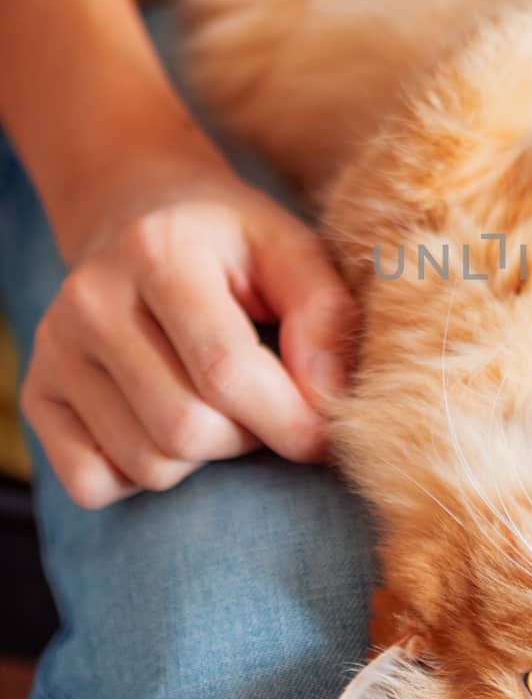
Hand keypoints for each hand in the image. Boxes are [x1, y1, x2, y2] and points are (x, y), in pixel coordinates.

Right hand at [21, 156, 357, 508]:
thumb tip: (328, 398)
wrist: (138, 215)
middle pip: (185, 429)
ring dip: (205, 456)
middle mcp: (90, 299)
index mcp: (158, 251)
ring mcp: (53, 349)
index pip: (226, 371)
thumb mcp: (292, 250)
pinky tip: (165, 422)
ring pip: (147, 464)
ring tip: (219, 403)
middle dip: (249, 436)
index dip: (291, 419)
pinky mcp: (36, 393)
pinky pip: (94, 483)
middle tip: (267, 403)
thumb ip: (325, 315)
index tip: (326, 432)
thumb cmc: (232, 245)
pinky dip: (142, 475)